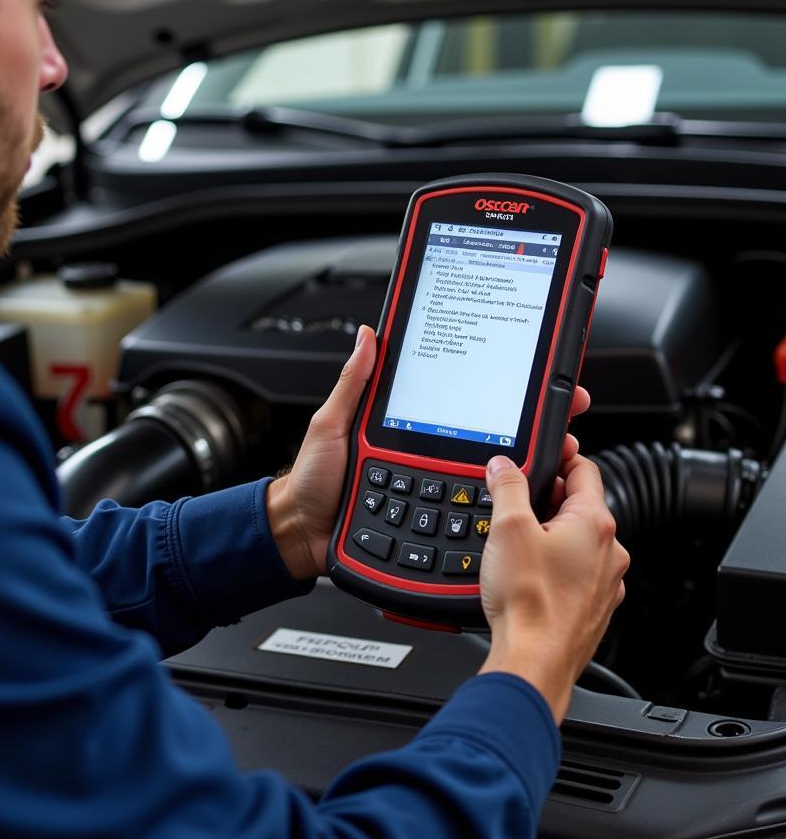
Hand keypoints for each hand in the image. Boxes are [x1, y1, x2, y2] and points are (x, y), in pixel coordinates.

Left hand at [267, 327, 590, 581]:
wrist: (304, 534)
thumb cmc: (314, 480)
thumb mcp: (332, 424)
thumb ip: (355, 383)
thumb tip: (370, 336)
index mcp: (413, 426)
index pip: (463, 401)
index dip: (496, 388)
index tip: (537, 376)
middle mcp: (433, 453)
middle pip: (493, 439)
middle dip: (536, 426)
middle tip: (567, 416)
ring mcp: (437, 488)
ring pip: (495, 478)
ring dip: (534, 467)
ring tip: (562, 454)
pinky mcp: (437, 522)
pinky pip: (476, 515)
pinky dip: (507, 508)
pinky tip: (530, 500)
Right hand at [478, 453, 629, 723]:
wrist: (534, 662)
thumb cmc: (530, 602)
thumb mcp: (508, 527)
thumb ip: (508, 486)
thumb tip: (505, 465)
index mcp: (596, 524)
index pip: (584, 469)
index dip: (560, 456)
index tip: (543, 452)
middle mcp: (610, 552)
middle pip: (578, 506)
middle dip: (546, 498)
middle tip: (514, 501)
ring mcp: (604, 583)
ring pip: (576, 542)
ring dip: (549, 534)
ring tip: (514, 542)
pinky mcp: (592, 608)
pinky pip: (574, 573)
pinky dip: (553, 565)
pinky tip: (526, 575)